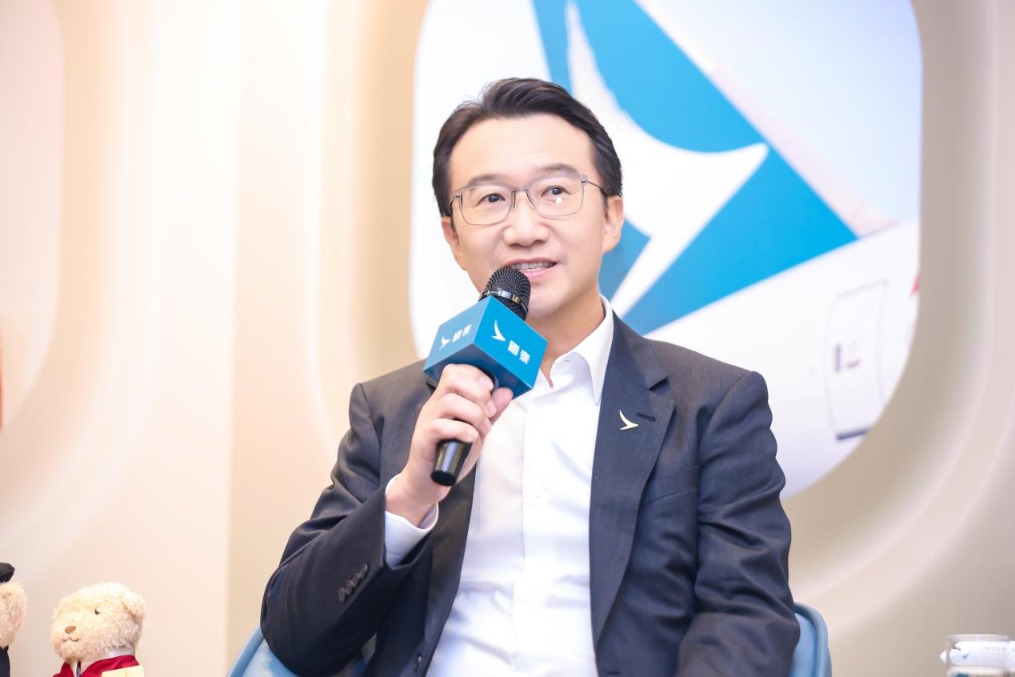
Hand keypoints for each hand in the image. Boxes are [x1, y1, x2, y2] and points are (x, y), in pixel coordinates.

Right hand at [386, 364, 512, 524]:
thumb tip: (506, 392)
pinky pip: (440, 426)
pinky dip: (462, 430)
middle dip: (478, 392)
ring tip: (483, 430)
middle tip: (490, 412)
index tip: (491, 388)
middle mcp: (434, 405)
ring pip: (450, 401)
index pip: (455, 370)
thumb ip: (491, 412)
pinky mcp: (423, 439)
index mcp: (445, 399)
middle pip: (452, 378)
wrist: (429, 483)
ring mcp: (426, 421)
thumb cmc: (452, 455)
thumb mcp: (477, 430)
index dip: (476, 374)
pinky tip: (471, 438)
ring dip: (475, 414)